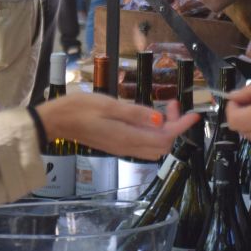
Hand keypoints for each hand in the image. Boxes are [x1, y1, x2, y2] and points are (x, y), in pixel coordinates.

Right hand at [38, 93, 198, 159]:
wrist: (56, 121)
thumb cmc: (79, 109)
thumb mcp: (109, 105)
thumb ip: (136, 113)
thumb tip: (161, 120)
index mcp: (127, 138)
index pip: (165, 137)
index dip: (181, 126)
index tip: (193, 114)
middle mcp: (127, 146)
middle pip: (163, 144)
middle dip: (174, 126)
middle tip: (172, 104)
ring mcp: (122, 147)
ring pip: (154, 145)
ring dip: (164, 128)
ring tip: (163, 107)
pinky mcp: (116, 144)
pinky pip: (142, 143)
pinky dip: (152, 131)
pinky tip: (148, 116)